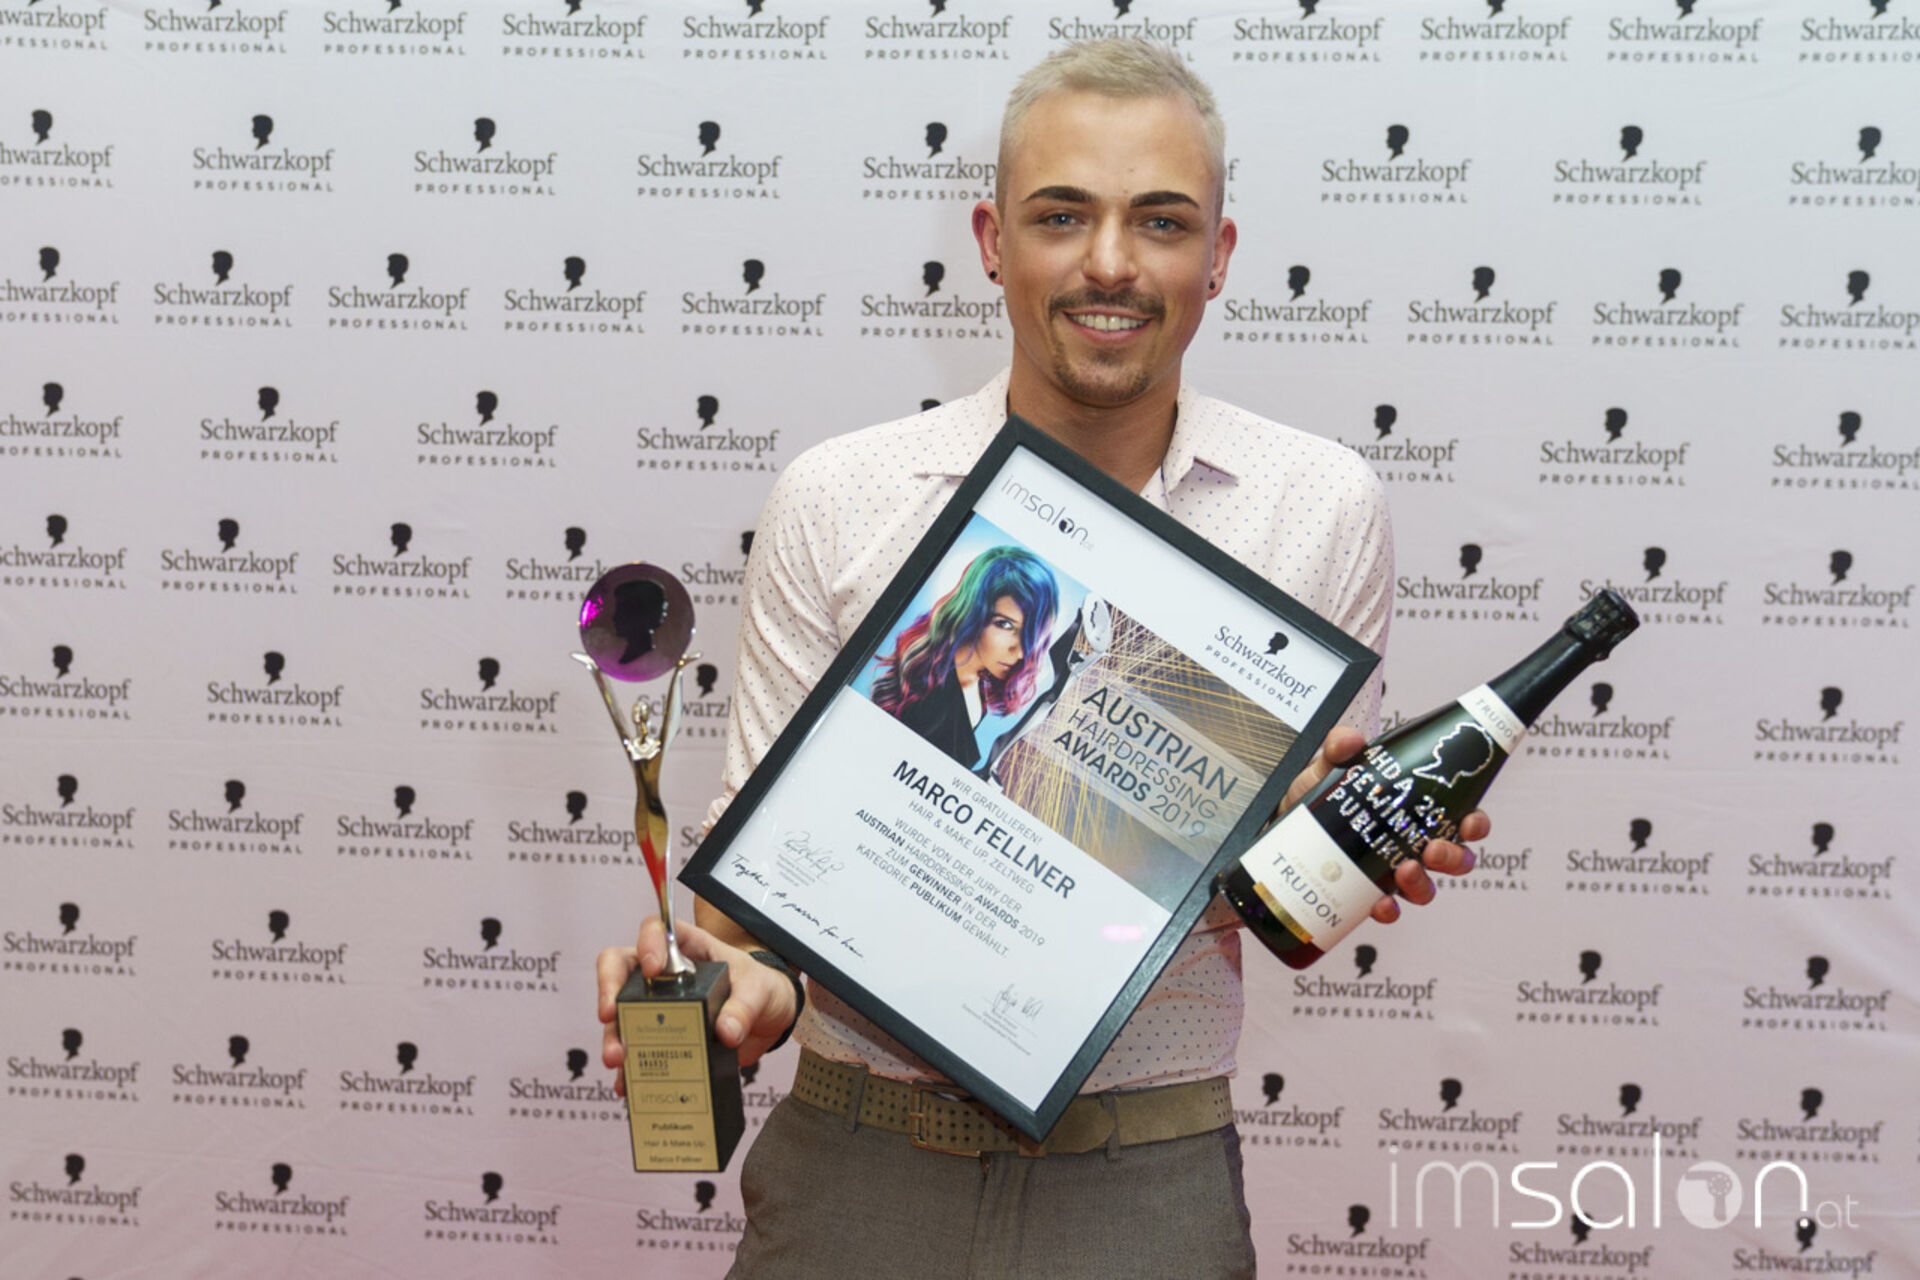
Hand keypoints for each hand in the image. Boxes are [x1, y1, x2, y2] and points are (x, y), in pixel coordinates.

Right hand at [596, 917, 801, 1096]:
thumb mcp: (759, 990)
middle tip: (610, 1016)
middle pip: (619, 969)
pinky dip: (630, 1068)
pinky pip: (636, 1049)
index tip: (652, 969)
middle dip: (609, 992)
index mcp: (688, 947)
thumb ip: (745, 1007)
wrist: (771, 1019)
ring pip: (621, 1013)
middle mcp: (663, 973)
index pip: (654, 930)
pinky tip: (628, 1083)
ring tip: (617, 1060)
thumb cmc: (762, 988)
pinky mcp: (660, 1037)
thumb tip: (726, 1032)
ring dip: (614, 1036)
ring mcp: (658, 1005)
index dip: (647, 943)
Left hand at [1282, 726, 1487, 925]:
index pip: (1459, 818)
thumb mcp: (1326, 766)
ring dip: (1423, 884)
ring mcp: (1390, 872)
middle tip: (1433, 849)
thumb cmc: (1315, 795)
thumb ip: (1338, 748)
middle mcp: (1409, 845)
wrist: (1280, 825)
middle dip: (1453, 857)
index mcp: (1412, 811)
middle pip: (1453, 858)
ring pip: (1425, 888)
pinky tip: (1382, 904)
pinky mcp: (1366, 893)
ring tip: (1406, 870)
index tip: (1470, 822)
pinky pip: (1387, 909)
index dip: (1474, 824)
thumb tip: (1350, 740)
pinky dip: (1388, 909)